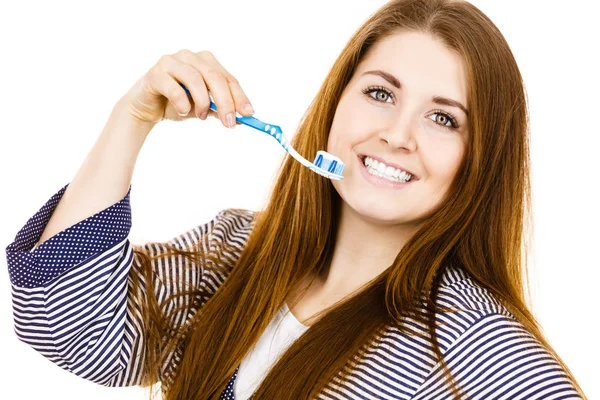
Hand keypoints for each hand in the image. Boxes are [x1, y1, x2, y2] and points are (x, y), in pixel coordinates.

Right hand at [119, 49, 253, 127]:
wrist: (146, 109)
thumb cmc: (176, 104)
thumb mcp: (202, 108)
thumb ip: (219, 109)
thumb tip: (242, 118)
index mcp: (205, 62)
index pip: (228, 78)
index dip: (240, 96)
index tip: (249, 114)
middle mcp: (189, 56)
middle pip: (214, 77)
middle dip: (225, 102)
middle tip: (230, 123)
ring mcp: (171, 61)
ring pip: (195, 79)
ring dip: (202, 102)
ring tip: (201, 116)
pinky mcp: (155, 73)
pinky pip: (174, 87)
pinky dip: (182, 103)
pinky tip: (183, 112)